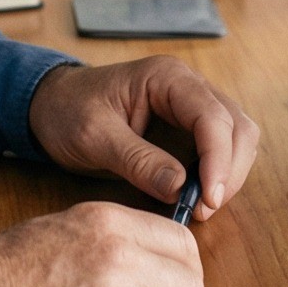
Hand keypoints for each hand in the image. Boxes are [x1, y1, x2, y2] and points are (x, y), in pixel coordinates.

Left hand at [27, 58, 260, 221]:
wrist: (50, 106)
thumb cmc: (67, 111)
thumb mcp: (94, 136)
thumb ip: (137, 160)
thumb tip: (181, 189)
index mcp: (166, 77)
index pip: (212, 116)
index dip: (218, 159)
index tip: (209, 198)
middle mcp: (188, 86)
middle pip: (236, 126)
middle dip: (229, 170)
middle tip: (205, 208)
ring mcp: (192, 106)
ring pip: (237, 138)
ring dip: (228, 174)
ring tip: (200, 206)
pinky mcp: (188, 128)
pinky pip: (221, 149)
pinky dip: (218, 175)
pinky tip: (196, 196)